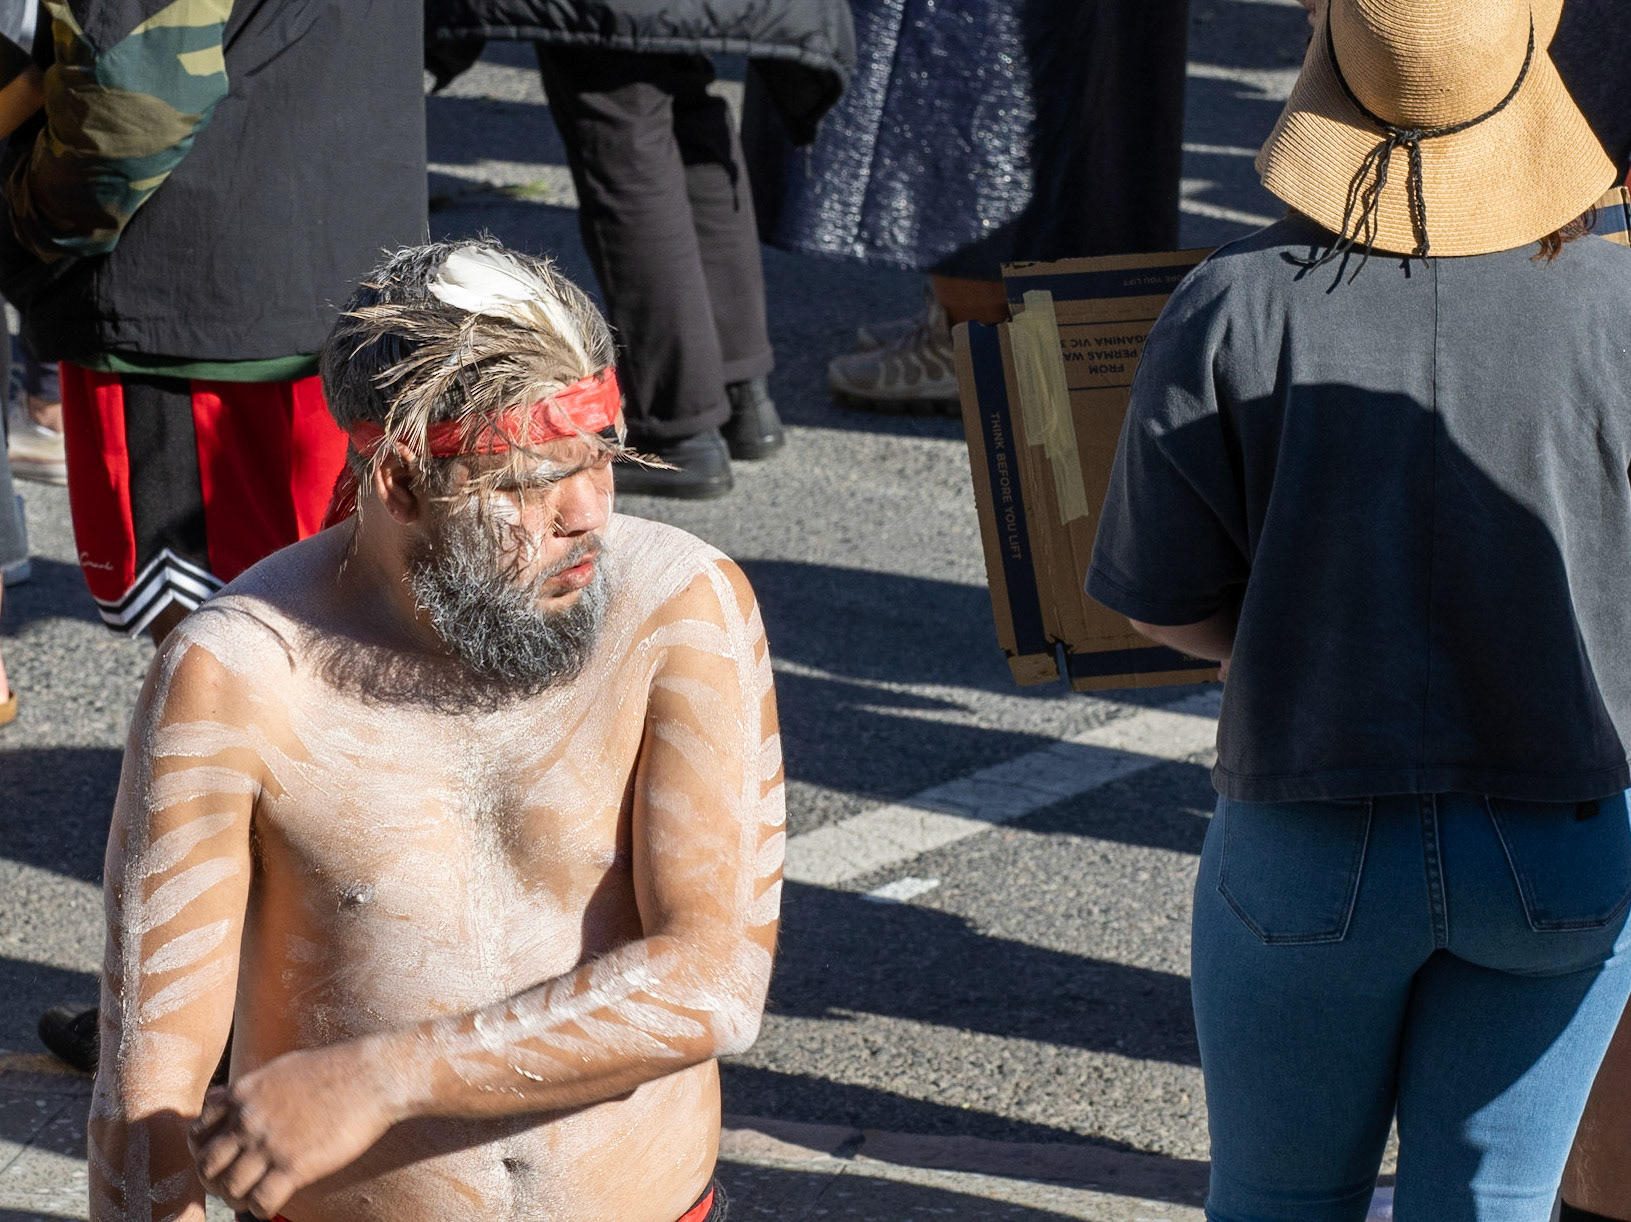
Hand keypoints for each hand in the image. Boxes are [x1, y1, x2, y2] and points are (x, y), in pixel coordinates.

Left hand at [188, 1041, 398, 1217]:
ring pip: (228, 1188)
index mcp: (243, 1095)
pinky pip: (259, 1203)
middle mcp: (248, 1121)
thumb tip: (223, 1099)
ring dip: (236, 1198)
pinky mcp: (294, 1167)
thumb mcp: (280, 1068)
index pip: (198, 1134)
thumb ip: (248, 1087)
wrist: (372, 1075)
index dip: (205, 1151)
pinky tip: (271, 1203)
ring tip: (251, 1196)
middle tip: (232, 1183)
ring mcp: (269, 1145)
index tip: (222, 1158)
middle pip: (206, 1166)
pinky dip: (259, 1210)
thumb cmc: (334, 1068)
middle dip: (214, 1180)